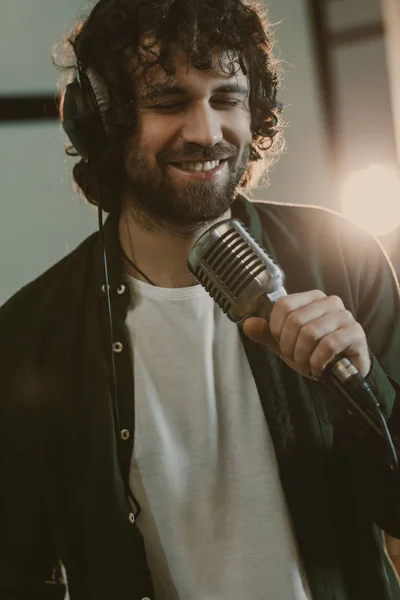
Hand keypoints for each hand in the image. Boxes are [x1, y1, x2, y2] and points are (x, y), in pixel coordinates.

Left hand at [242, 290, 370, 378]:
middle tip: (293, 359)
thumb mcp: (286, 343)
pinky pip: (329, 345)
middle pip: (296, 320)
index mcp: (311, 298)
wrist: (342, 370)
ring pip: (311, 333)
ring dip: (302, 356)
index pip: (284, 305)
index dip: (276, 328)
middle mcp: (329, 302)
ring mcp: (344, 316)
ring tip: (305, 365)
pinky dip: (317, 362)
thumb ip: (267, 334)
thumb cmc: (314, 352)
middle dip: (289, 346)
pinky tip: (317, 369)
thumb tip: (248, 325)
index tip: (280, 343)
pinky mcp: (355, 332)